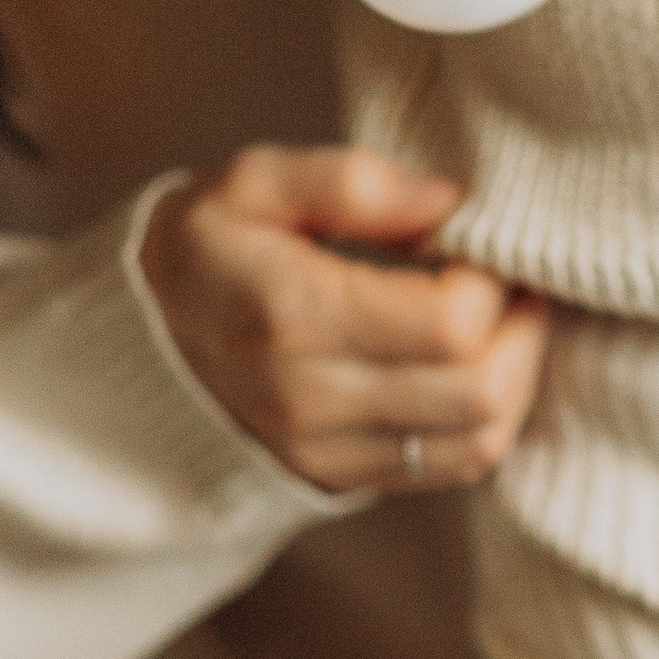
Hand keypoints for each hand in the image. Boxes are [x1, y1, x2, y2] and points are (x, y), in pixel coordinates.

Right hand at [140, 146, 555, 494]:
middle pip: (478, 390)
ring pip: (480, 438)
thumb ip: (348, 181)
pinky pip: (453, 466)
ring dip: (516, 377)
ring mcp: (324, 450)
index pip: (449, 322)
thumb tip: (447, 201)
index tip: (479, 245)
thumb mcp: (252, 183)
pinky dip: (488, 418)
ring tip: (503, 321)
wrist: (137, 343)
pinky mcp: (340, 477)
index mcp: (291, 313)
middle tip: (512, 280)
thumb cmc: (208, 248)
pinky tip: (475, 366)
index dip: (493, 281)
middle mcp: (309, 397)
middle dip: (521, 328)